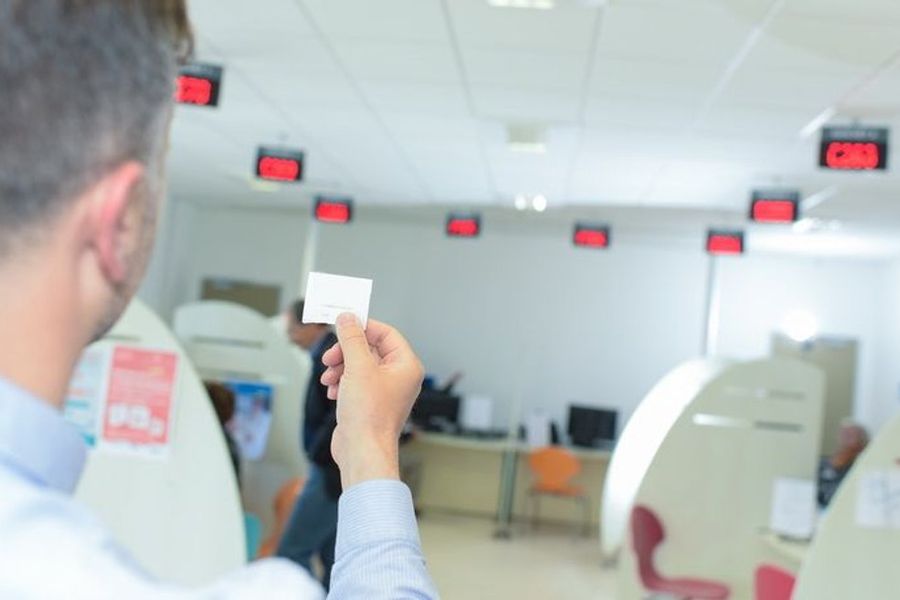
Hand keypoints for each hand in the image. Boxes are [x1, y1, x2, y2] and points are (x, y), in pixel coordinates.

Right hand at [321, 314, 423, 488]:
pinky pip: (355, 382)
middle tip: (330, 357)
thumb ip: (352, 339)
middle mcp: (399, 378)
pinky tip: (333, 392)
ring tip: (329, 378)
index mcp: (406, 366)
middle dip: (346, 352)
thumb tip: (348, 318)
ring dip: (340, 368)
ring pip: (359, 366)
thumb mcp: (357, 367)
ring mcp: (385, 392)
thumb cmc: (369, 416)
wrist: (362, 451)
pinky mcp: (370, 403)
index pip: (386, 334)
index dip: (364, 327)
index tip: (343, 325)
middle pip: (370, 350)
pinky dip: (342, 383)